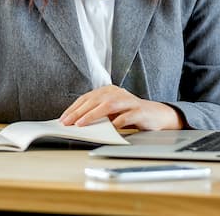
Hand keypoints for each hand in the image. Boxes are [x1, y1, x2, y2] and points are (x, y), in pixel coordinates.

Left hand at [59, 85, 184, 130]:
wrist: (156, 115)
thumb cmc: (130, 114)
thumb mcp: (112, 112)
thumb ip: (97, 114)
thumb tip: (76, 122)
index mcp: (108, 91)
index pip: (87, 98)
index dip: (74, 108)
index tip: (63, 119)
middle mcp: (117, 93)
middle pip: (95, 100)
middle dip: (79, 112)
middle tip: (68, 122)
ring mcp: (129, 101)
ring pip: (108, 105)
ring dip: (93, 115)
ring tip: (82, 124)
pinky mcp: (139, 110)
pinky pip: (126, 116)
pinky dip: (117, 122)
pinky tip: (108, 128)